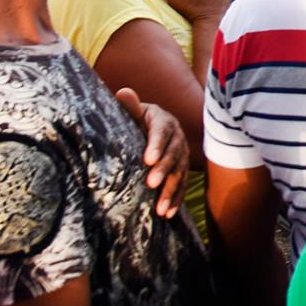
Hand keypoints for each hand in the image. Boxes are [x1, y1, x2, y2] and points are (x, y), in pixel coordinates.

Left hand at [114, 88, 187, 217]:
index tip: (148, 159)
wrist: (152, 127)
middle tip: (151, 184)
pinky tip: (168, 214)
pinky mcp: (182, 169)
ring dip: (171, 191)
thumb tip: (123, 92)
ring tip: (160, 208)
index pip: (161, 132)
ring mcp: (182, 154)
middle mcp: (177, 138)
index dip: (156, 145)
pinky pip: (182, 185)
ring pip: (179, 173)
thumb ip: (130, 106)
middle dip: (164, 170)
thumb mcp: (135, 112)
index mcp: (164, 121)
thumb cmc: (137, 120)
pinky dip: (177, 199)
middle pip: (173, 154)